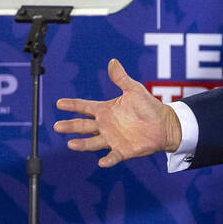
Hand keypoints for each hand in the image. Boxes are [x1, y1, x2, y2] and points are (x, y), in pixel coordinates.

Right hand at [54, 59, 181, 167]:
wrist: (165, 124)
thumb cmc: (149, 107)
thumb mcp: (134, 90)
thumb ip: (121, 78)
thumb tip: (112, 61)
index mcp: (105, 110)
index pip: (84, 107)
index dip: (72, 105)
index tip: (59, 103)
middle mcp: (105, 125)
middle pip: (83, 126)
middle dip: (70, 126)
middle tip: (57, 126)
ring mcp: (112, 139)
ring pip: (92, 142)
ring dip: (82, 144)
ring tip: (70, 144)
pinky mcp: (123, 150)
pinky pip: (113, 156)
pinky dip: (108, 160)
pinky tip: (102, 162)